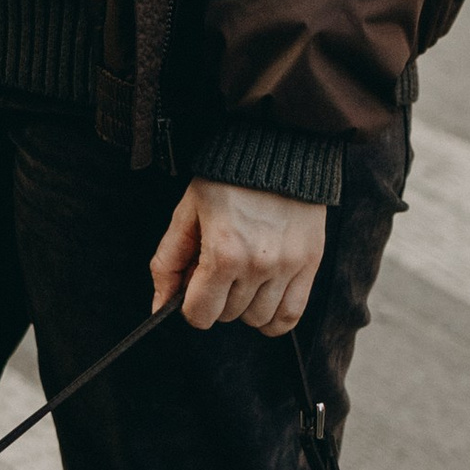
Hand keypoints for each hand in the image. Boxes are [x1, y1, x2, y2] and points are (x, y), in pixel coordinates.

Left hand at [149, 180, 326, 335]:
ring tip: (242, 277)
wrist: (276, 150)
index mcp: (223, 254)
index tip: (193, 287)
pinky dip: (274, 318)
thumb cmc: (225, 180)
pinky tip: (263, 299)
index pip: (201, 314)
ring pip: (258, 319)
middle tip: (217, 270)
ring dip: (244, 307)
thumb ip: (168, 262)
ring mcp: (288, 268)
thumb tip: (159, 306)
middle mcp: (258, 266)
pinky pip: (291, 315)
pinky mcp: (310, 264)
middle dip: (216, 299)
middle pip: (228, 316)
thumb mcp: (186, 214)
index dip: (190, 305)